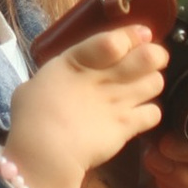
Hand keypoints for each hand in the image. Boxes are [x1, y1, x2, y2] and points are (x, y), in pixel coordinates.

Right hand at [7, 27, 166, 187]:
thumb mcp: (35, 84)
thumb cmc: (31, 117)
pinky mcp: (127, 127)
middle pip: (149, 57)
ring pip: (156, 82)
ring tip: (142, 89)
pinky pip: (154, 113)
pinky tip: (138, 116)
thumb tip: (59, 81)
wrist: (44, 151)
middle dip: (154, 55)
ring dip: (152, 83)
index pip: (117, 39)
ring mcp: (119, 102)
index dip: (133, 36)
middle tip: (149, 61)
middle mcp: (105, 77)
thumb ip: (55, 77)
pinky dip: (149, 114)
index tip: (141, 36)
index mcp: (78, 60)